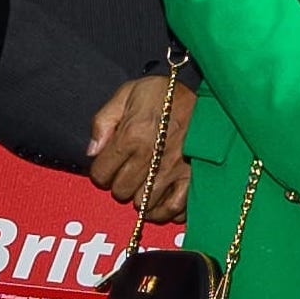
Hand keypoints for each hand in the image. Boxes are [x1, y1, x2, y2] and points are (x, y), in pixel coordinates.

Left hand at [84, 74, 192, 220]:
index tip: (110, 163)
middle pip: (120, 191)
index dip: (101, 169)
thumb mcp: (127, 94)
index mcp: (131, 137)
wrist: (207, 89)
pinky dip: (165, 210)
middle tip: (129, 171)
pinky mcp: (193, 175)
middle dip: (119, 182)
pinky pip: (175, 207)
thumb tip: (92, 152)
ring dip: (140, 195)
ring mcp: (174, 169)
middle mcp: (151, 157)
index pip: (100, 173)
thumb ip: (103, 121)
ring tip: (144, 184)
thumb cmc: (164, 92)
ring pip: (144, 202)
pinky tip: (161, 201)